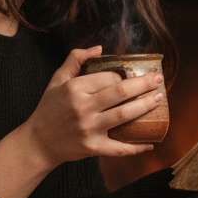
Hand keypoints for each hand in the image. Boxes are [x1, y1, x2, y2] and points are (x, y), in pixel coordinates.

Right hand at [23, 46, 164, 169]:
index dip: (124, 76)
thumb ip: (75, 59)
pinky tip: (150, 142)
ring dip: (145, 106)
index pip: (108, 77)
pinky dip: (136, 147)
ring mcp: (89, 129)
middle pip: (120, 93)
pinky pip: (119, 148)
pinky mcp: (93, 148)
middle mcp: (82, 108)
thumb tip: (99, 49)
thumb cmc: (50, 108)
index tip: (130, 76)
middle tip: (159, 79)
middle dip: (144, 84)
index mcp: (74, 89)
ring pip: (124, 116)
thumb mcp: (57, 80)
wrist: (39, 142)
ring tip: (158, 98)